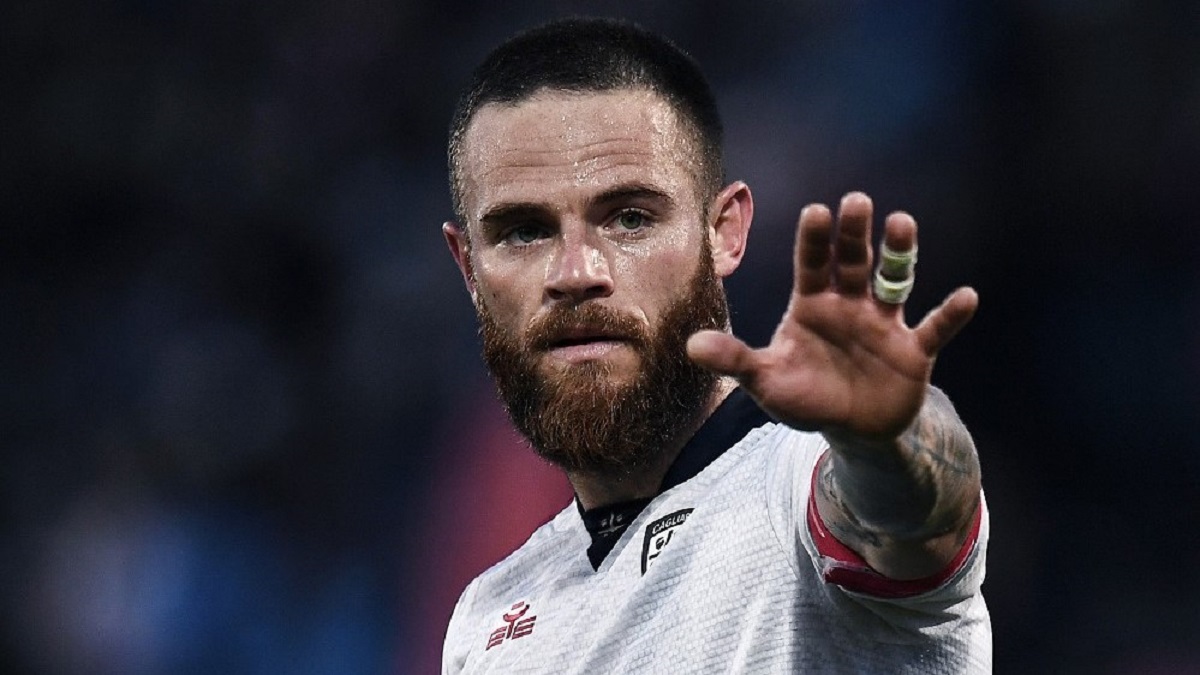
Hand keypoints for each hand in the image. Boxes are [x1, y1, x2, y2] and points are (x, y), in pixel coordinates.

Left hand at [687, 192, 978, 441]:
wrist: (852, 430)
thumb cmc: (806, 397)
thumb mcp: (766, 381)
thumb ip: (736, 360)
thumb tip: (692, 346)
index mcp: (812, 305)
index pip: (812, 265)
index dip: (813, 240)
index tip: (816, 212)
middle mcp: (850, 304)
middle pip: (852, 261)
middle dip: (854, 233)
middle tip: (856, 201)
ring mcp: (885, 324)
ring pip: (895, 281)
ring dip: (900, 254)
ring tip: (902, 223)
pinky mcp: (914, 351)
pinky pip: (935, 328)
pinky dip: (951, 315)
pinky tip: (966, 296)